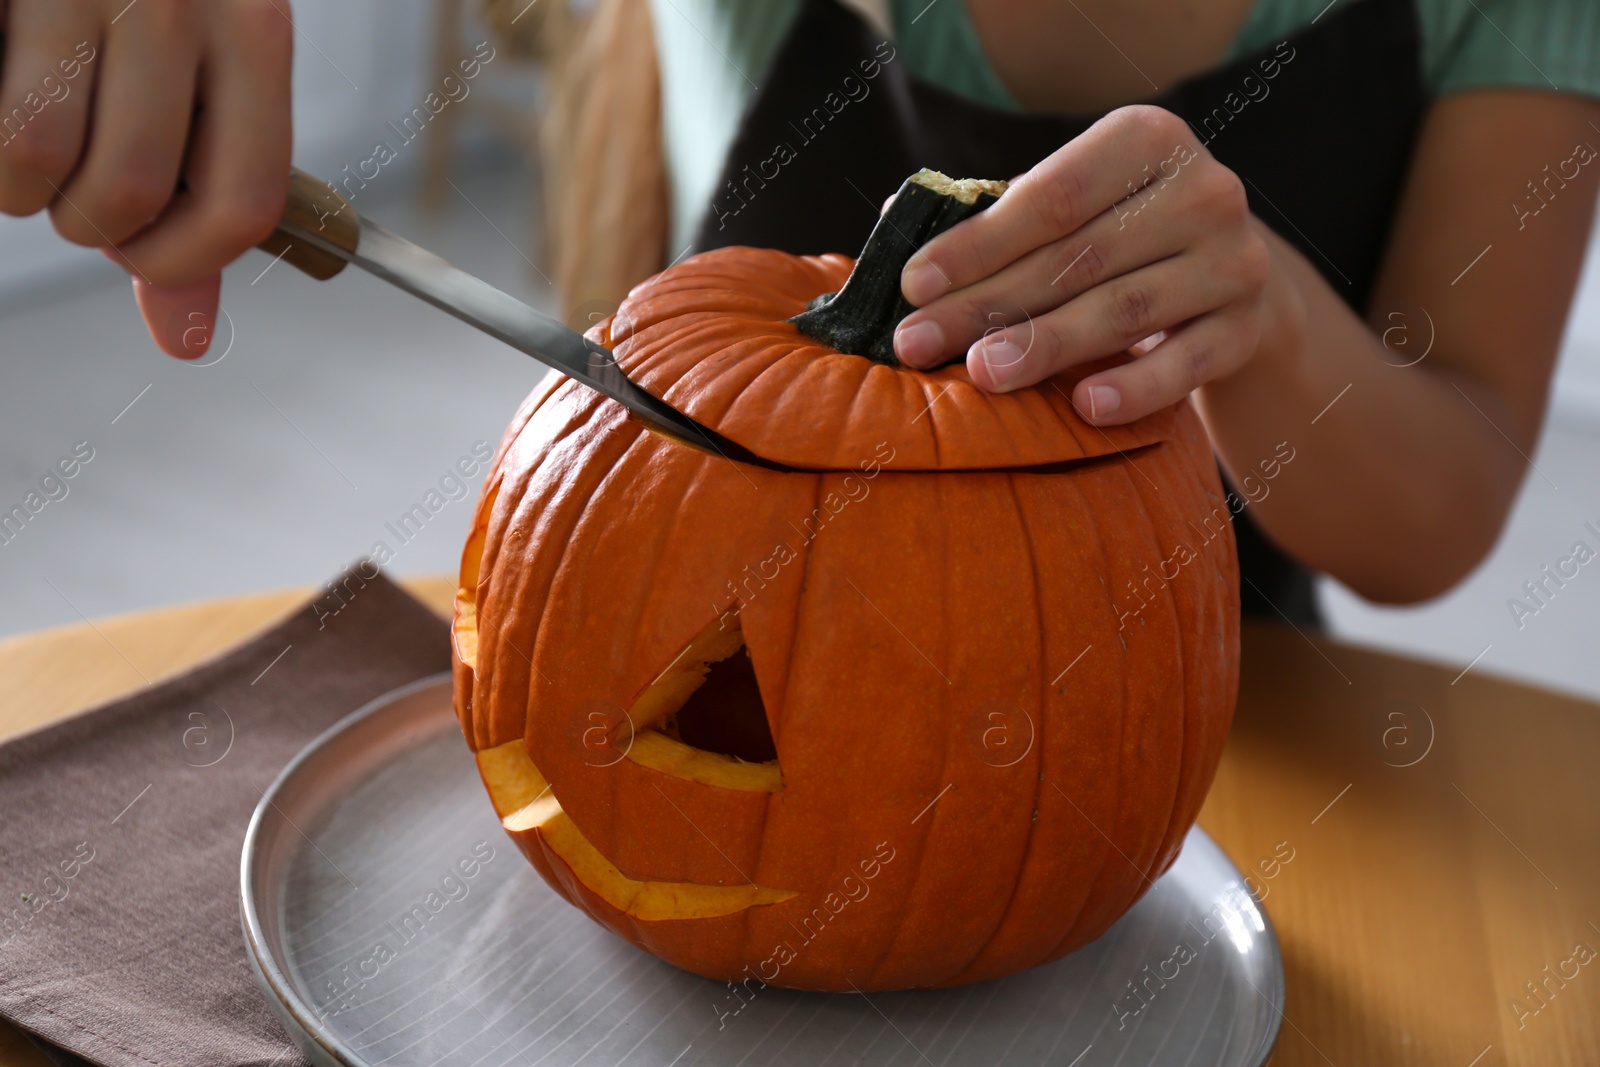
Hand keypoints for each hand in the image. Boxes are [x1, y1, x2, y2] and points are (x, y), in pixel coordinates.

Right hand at [0, 0, 293, 357]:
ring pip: (37, 155)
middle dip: (81, 218)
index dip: (183, 259)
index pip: (246, 206)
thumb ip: (193, 208)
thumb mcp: (191, 83)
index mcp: (256, 35)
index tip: (142, 250)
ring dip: (13, 180)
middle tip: (65, 175)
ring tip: (21, 127)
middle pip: (130, 191)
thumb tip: (184, 339)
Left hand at [893, 105, 1276, 423]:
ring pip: (1125, 309)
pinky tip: (1087, 407)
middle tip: (919, 345)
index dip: (977, 244)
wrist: (1227, 275)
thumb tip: (892, 226)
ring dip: (1046, 345)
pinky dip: (1137, 387)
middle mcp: (1204, 189)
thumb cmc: (1117, 234)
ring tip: (982, 374)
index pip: (1050, 196)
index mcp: (1148, 138)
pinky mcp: (1247, 327)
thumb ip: (994, 213)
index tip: (913, 287)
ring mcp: (1234, 260)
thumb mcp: (1071, 205)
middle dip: (987, 304)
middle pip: (1077, 258)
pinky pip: (1188, 363)